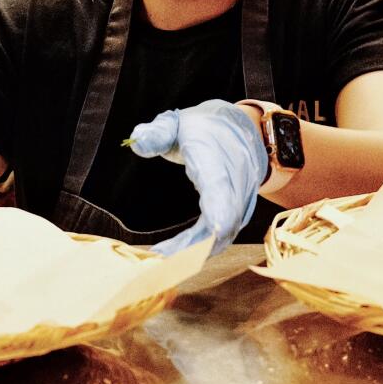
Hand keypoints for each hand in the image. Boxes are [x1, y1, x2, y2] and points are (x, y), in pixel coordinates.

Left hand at [127, 98, 267, 255]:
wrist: (245, 133)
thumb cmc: (205, 129)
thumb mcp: (178, 123)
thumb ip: (157, 132)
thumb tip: (137, 141)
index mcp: (218, 159)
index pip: (220, 185)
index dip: (219, 208)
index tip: (212, 228)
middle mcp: (235, 185)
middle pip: (224, 222)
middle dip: (195, 244)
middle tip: (159, 258)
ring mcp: (240, 203)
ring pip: (223, 236)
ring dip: (194, 251)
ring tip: (160, 260)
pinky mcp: (237, 216)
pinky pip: (221, 237)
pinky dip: (199, 249)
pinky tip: (174, 254)